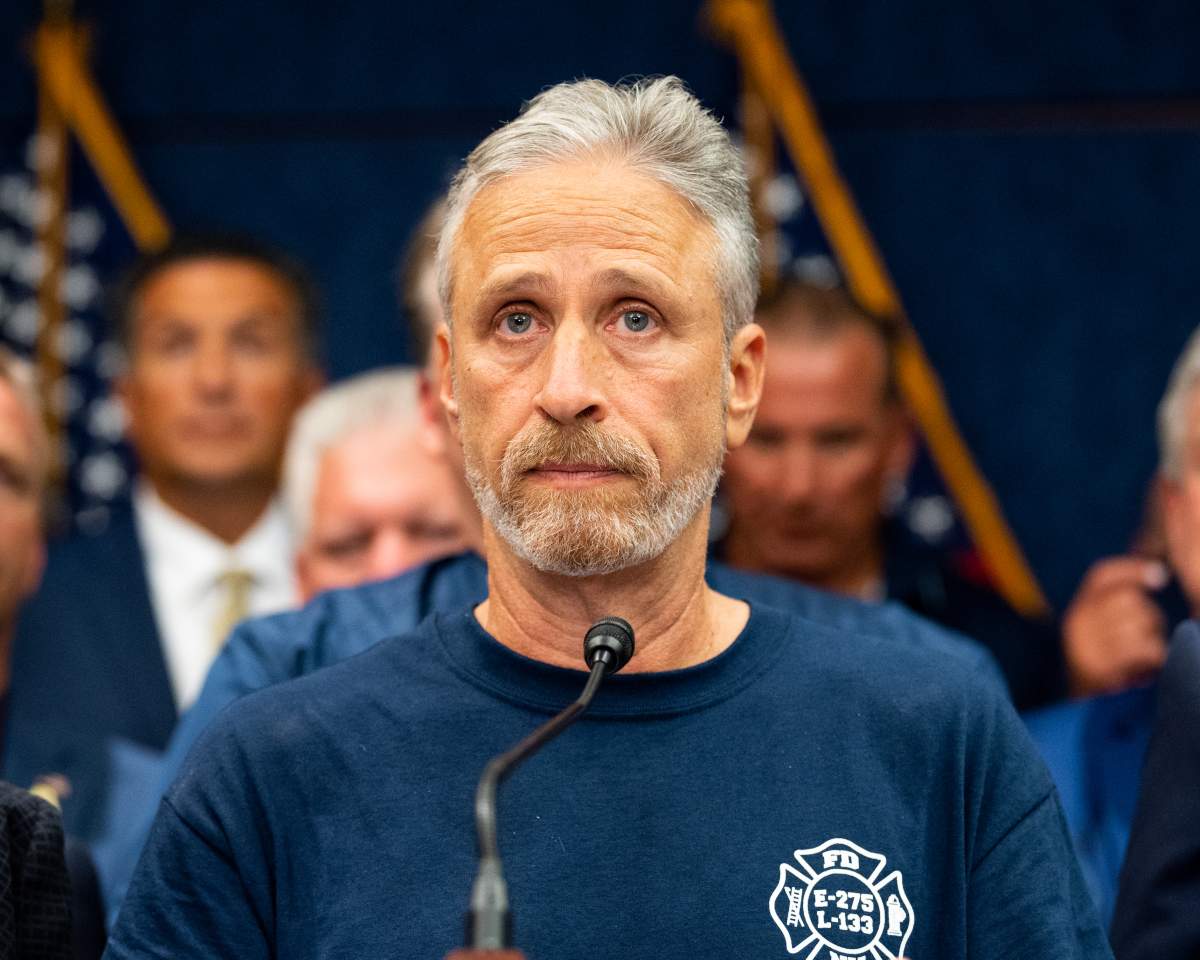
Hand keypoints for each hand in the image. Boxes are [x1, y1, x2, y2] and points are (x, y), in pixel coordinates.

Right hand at [1063, 556, 1168, 695]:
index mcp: (1077, 613)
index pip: (1102, 576)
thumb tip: (1158, 574)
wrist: (1082, 716)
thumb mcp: (1102, 634)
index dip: (1133, 569)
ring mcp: (1087, 644)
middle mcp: (1077, 623)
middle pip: (1128, 598)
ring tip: (1145, 659)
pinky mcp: (1102, 666)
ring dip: (1153, 639)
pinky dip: (1156, 656)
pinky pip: (1145, 647)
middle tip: (1146, 640)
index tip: (1161, 577)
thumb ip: (1118, 608)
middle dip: (1149, 617)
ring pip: (1140, 621)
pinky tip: (1149, 668)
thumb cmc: (1106, 671)